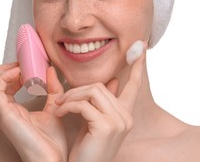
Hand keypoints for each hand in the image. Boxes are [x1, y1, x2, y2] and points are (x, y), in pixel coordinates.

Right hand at [0, 63, 67, 161]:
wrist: (52, 159)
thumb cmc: (51, 140)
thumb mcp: (54, 107)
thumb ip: (53, 89)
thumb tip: (51, 70)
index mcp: (12, 110)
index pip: (0, 88)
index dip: (10, 73)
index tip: (25, 66)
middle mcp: (3, 112)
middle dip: (1, 70)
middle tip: (20, 64)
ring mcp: (2, 114)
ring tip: (18, 68)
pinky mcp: (5, 115)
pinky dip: (4, 78)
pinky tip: (19, 73)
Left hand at [54, 42, 146, 161]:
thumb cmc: (86, 151)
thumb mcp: (93, 123)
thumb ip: (100, 102)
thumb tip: (112, 80)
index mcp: (124, 115)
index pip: (134, 85)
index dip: (137, 66)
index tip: (141, 48)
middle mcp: (126, 117)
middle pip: (101, 85)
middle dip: (77, 89)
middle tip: (61, 99)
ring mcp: (119, 121)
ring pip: (92, 90)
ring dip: (70, 96)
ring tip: (59, 106)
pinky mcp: (107, 126)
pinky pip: (83, 104)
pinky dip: (67, 106)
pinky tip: (60, 113)